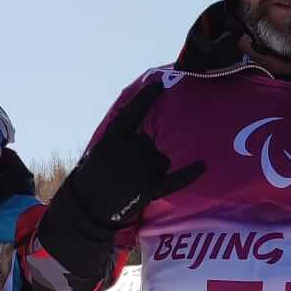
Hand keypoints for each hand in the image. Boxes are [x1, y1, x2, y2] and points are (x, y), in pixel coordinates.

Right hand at [67, 76, 205, 230]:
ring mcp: (139, 172)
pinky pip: (176, 179)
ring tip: (133, 180)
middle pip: (149, 142)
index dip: (146, 98)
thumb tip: (146, 135)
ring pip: (162, 160)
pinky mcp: (149, 190)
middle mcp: (127, 152)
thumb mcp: (100, 149)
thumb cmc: (94, 175)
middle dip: (142, 152)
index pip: (132, 113)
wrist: (87, 206)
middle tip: (124, 168)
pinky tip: (203, 165)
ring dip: (153, 168)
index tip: (159, 84)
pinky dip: (190, 173)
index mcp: (111, 139)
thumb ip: (122, 138)